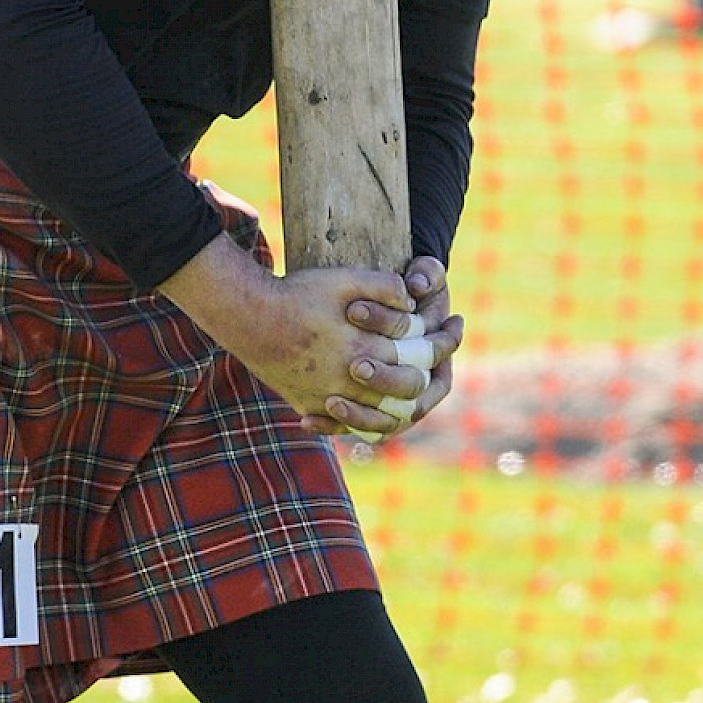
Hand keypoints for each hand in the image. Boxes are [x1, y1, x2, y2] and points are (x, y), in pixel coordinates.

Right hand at [158, 233, 428, 436]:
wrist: (245, 316)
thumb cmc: (296, 293)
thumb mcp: (343, 278)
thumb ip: (384, 286)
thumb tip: (414, 303)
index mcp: (364, 348)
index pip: (421, 354)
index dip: (445, 340)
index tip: (456, 327)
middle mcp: (349, 380)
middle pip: (407, 390)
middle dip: (430, 375)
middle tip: (440, 362)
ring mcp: (327, 397)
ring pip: (380, 416)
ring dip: (402, 404)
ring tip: (414, 391)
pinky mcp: (309, 405)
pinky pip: (344, 425)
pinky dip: (364, 421)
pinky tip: (374, 408)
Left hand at [335, 254, 462, 438]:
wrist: (361, 313)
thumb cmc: (397, 293)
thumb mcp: (418, 275)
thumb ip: (427, 273)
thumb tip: (418, 285)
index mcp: (439, 354)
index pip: (439, 355)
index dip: (426, 347)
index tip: (396, 330)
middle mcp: (420, 386)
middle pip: (410, 392)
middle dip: (385, 380)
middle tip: (357, 366)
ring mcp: (392, 405)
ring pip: (384, 423)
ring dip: (359, 415)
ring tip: (332, 401)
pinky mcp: (366, 415)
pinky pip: (352, 431)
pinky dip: (331, 427)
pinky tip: (307, 418)